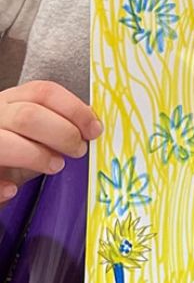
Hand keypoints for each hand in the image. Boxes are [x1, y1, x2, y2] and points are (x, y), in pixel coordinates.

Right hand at [0, 80, 101, 201]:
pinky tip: (13, 190)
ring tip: (55, 166)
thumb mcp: (40, 130)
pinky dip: (1, 186)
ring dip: (36, 156)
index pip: (45, 92)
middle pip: (28, 116)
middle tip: (78, 151)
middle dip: (62, 134)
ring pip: (4, 142)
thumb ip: (62, 122)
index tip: (94, 130)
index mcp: (13, 101)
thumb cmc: (18, 148)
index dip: (75, 110)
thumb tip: (92, 124)